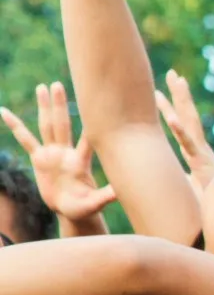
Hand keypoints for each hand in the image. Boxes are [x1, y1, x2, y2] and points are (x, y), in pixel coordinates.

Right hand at [2, 82, 115, 225]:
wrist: (73, 211)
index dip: (88, 124)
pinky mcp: (40, 159)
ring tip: (43, 87)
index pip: (86, 139)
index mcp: (80, 161)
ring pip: (47, 126)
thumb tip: (121, 191)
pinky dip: (16, 126)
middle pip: (62, 124)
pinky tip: (5, 112)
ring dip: (45, 108)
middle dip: (60, 106)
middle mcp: (67, 153)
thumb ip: (106, 196)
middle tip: (58, 84)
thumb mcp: (96, 203)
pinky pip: (25, 139)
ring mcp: (53, 153)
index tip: (92, 104)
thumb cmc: (87, 207)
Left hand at [154, 70, 213, 202]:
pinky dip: (179, 131)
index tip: (170, 88)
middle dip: (180, 94)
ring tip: (174, 81)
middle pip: (188, 116)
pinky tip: (170, 118)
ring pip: (189, 123)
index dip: (176, 107)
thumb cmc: (212, 208)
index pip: (185, 125)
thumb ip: (188, 180)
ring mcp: (200, 154)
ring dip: (181, 101)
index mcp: (197, 153)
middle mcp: (200, 150)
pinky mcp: (201, 163)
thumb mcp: (196, 190)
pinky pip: (189, 144)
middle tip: (173, 73)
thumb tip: (179, 175)